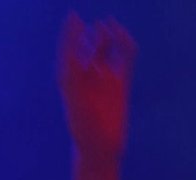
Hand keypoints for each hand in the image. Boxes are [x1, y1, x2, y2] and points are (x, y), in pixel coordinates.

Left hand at [58, 12, 136, 162]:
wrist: (100, 145)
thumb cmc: (82, 126)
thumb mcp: (73, 98)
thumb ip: (73, 77)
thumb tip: (73, 58)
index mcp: (69, 76)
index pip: (70, 48)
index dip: (71, 32)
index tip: (74, 17)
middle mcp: (86, 75)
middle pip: (88, 47)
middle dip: (90, 34)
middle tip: (96, 26)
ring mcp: (105, 79)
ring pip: (107, 51)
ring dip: (108, 37)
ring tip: (109, 25)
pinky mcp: (121, 84)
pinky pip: (124, 61)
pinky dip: (126, 48)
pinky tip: (125, 38)